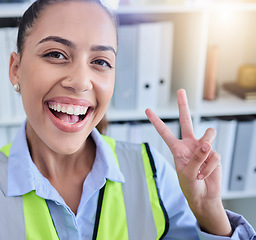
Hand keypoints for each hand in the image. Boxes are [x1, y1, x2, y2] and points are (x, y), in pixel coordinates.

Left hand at [145, 89, 231, 235]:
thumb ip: (196, 157)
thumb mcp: (186, 172)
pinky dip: (209, 168)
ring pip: (207, 136)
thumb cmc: (190, 185)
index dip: (156, 121)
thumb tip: (207, 143)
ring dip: (205, 150)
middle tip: (180, 90)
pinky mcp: (214, 154)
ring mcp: (202, 148)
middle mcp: (189, 144)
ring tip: (202, 163)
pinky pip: (214, 155)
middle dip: (183, 105)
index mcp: (176, 148)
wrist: (203, 196)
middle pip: (186, 120)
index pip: (165, 132)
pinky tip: (205, 174)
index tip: (147, 110)